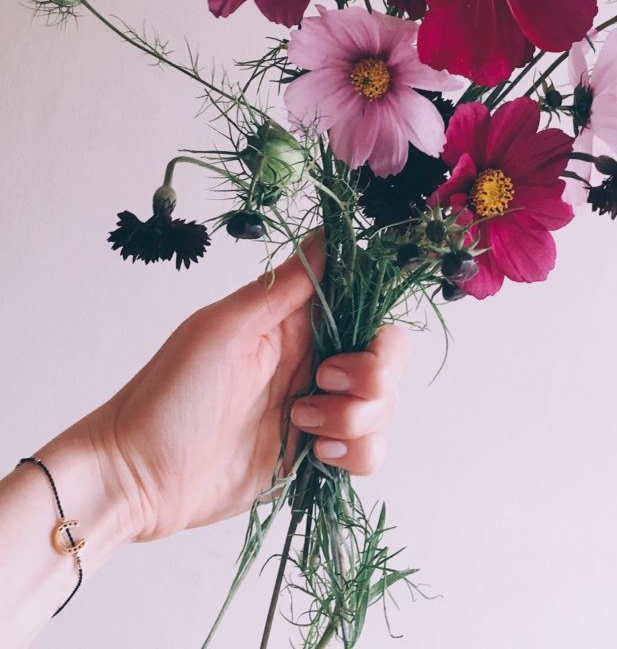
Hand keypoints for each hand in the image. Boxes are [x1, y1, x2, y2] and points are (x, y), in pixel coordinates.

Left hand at [80, 233, 408, 541]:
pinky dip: (356, 454)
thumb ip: (285, 287)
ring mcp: (318, 411)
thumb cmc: (170, 394)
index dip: (377, 322)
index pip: (365, 306)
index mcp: (293, 323)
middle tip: (326, 383)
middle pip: (387, 358)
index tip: (358, 338)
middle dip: (375, 376)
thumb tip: (328, 231)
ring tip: (303, 425)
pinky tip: (315, 454)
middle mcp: (313, 362)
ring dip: (356, 419)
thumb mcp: (226, 328)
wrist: (138, 477)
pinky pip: (369, 452)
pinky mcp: (315, 455)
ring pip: (382, 406)